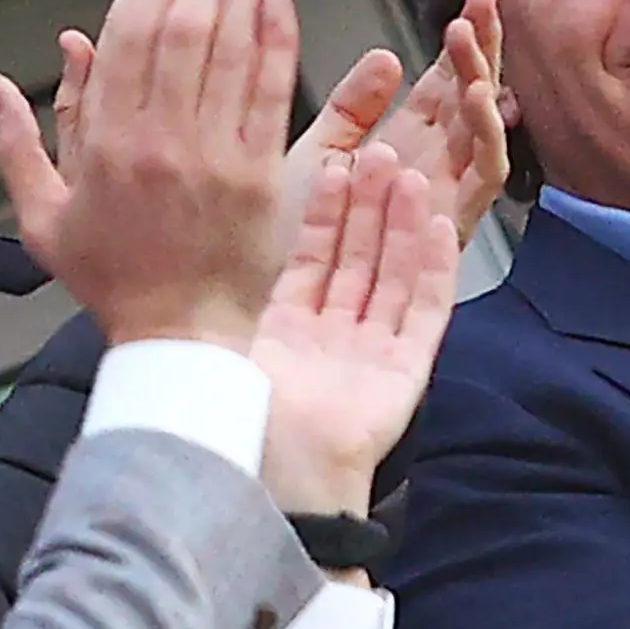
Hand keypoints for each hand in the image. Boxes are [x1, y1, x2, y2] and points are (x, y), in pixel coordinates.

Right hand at [0, 0, 295, 350]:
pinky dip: (273, 43)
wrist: (179, 338)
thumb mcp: (44, 219)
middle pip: (181, 31)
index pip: (128, 40)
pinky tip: (276, 0)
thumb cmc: (113, 281)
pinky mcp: (258, 177)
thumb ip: (21, 144)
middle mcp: (159, 143)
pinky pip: (267, 94)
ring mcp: (212, 158)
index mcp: (104, 147)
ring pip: (227, 53)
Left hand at [251, 144, 458, 515]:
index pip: (313, 258)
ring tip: (409, 172)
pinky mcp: (407, 370)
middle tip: (380, 151)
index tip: (333, 164)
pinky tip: (441, 226)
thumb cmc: (241, 425)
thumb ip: (223, 305)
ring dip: (403, 224)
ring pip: (393, 274)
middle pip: (359, 258)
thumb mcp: (222, 347)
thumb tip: (189, 252)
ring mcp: (373, 352)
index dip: (325, 212)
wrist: (276, 477)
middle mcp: (334, 338)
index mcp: (289, 334)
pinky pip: (426, 310)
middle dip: (369, 204)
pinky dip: (436, 268)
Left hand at [284, 0, 509, 246]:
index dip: (462, 43)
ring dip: (484, 85)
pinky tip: (481, 101)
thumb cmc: (281, 245)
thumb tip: (389, 57)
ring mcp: (443, 205)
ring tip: (468, 41)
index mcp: (403, 151)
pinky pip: (482, 186)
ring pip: (486, 138)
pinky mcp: (449, 232)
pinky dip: (489, 142)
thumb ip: (354, 109)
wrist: (260, 312)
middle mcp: (430, 175)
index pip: (445, 87)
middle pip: (474, 104)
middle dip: (484, 50)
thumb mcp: (316, 158)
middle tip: (486, 0)